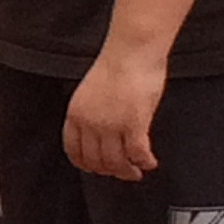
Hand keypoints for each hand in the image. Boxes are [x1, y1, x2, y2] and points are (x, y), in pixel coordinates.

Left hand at [63, 45, 165, 180]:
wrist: (131, 51)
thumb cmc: (117, 66)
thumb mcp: (91, 93)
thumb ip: (93, 114)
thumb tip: (102, 136)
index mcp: (75, 114)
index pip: (74, 150)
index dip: (86, 164)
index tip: (96, 169)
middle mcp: (90, 123)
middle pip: (96, 161)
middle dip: (110, 171)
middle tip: (123, 172)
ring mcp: (111, 126)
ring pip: (116, 163)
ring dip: (127, 172)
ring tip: (136, 171)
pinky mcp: (134, 125)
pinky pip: (138, 154)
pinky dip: (145, 162)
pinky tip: (150, 162)